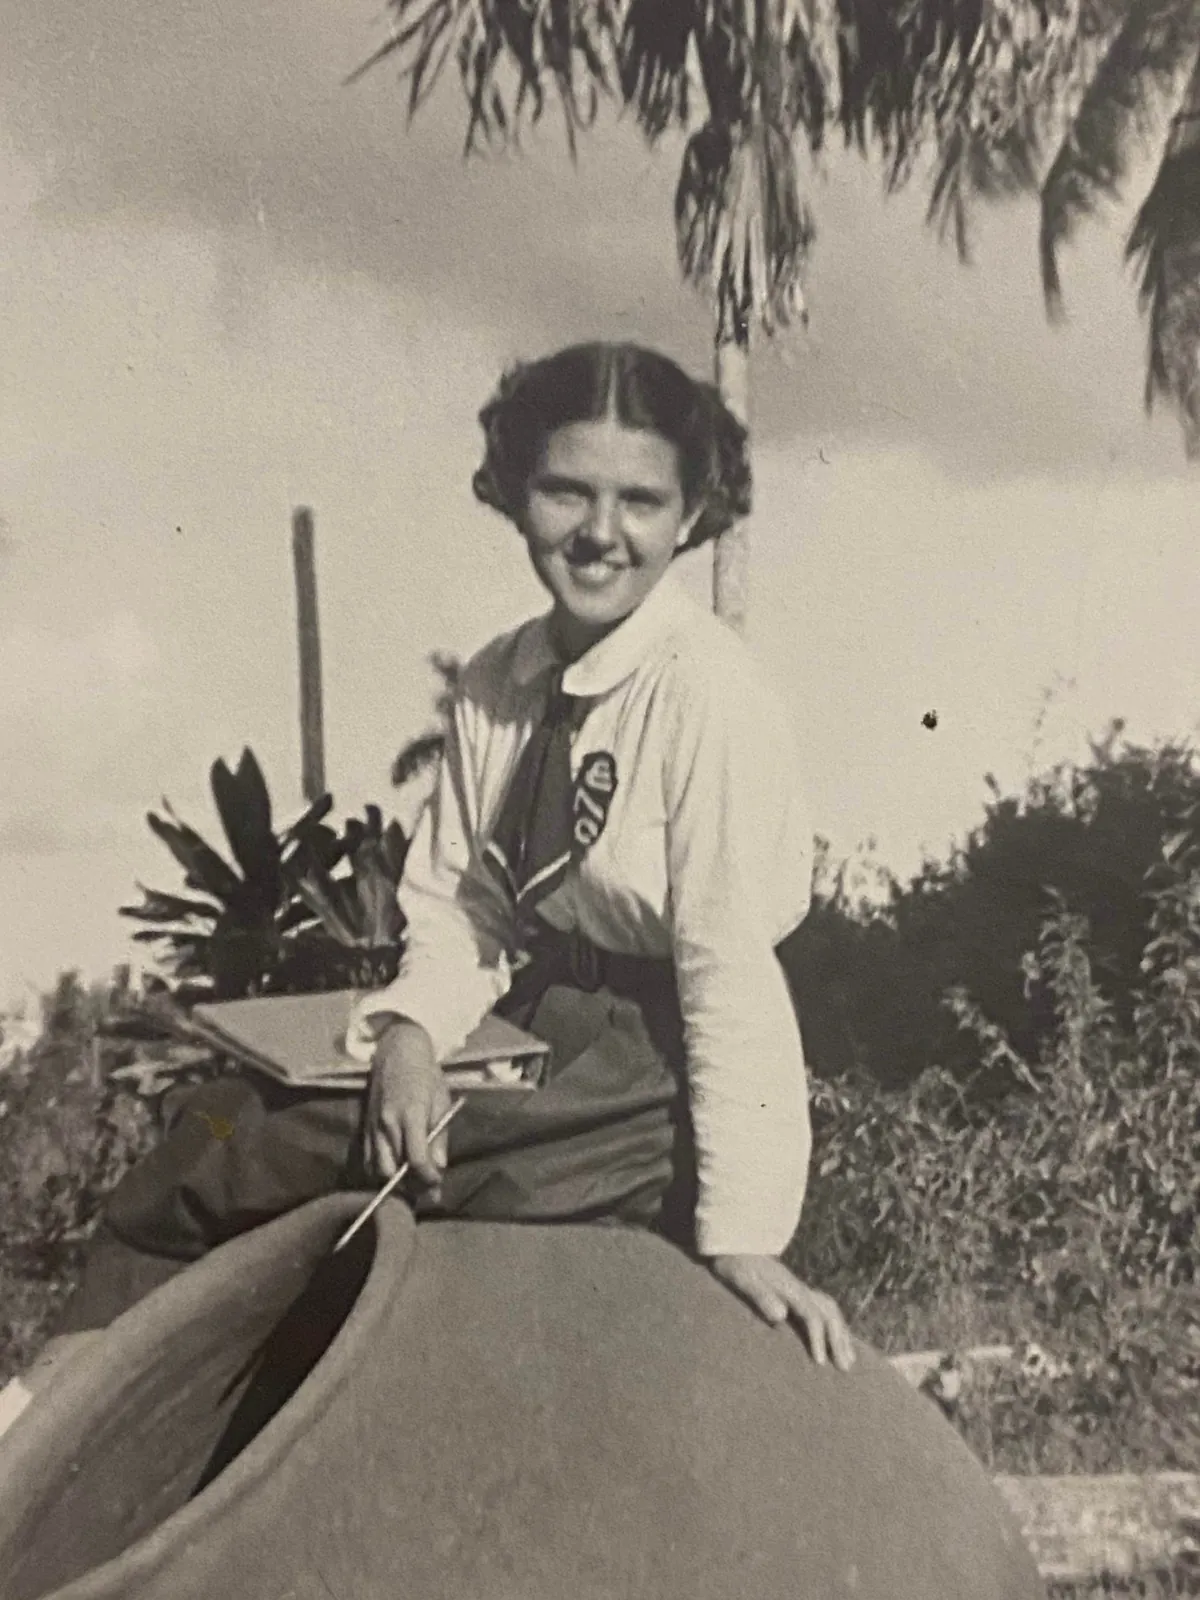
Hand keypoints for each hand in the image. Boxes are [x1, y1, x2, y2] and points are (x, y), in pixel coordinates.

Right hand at [363, 1019, 451, 1194]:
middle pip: (393, 1170)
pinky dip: (381, 1172)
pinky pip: (369, 1161)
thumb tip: (439, 1167)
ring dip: (395, 1182)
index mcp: (410, 1114)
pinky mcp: (365, 1129)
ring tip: (413, 1181)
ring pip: (378, 1169)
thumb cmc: (425, 1075)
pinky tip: (396, 1171)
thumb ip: (440, 1135)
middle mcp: (387, 1124)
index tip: (437, 1183)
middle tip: (427, 1188)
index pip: (416, 1158)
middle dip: (411, 1185)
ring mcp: (373, 1127)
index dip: (427, 1177)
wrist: (397, 1054)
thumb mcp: (441, 1101)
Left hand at [708, 1254, 855, 1370]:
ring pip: (830, 1310)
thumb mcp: (742, 1279)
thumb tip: (781, 1315)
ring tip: (850, 1359)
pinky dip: (835, 1326)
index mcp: (789, 1288)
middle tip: (846, 1367)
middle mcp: (799, 1288)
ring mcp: (799, 1289)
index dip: (818, 1338)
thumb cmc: (734, 1263)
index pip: (812, 1315)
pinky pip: (823, 1309)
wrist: (734, 1243)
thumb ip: (760, 1296)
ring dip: (842, 1334)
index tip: (820, 1362)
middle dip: (839, 1339)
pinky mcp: (795, 1292)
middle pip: (829, 1312)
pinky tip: (837, 1340)